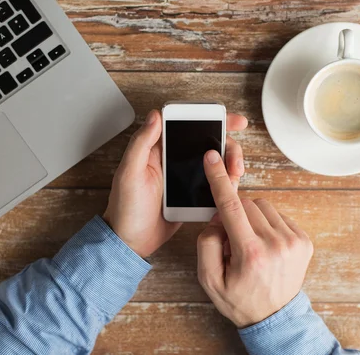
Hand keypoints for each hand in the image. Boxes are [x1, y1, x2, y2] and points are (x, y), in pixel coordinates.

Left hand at [104, 110, 247, 257]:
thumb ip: (141, 143)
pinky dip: (225, 184)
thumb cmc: (124, 208)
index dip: (213, 119)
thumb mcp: (129, 173)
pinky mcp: (193, 196)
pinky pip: (214, 185)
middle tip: (235, 161)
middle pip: (209, 143)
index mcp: (159, 149)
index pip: (188, 126)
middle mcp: (175, 160)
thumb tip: (155, 115)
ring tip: (234, 176)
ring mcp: (186, 178)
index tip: (232, 121)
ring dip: (230, 166)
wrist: (131, 242)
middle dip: (229, 146)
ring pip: (216, 164)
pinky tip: (230, 189)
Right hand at [197, 150, 313, 327]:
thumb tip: (218, 218)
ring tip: (249, 243)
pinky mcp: (304, 241)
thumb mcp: (209, 279)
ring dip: (250, 217)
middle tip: (231, 239)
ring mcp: (293, 241)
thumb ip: (207, 243)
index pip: (230, 206)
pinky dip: (267, 223)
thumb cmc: (239, 299)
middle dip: (233, 213)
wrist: (274, 317)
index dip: (218, 179)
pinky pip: (278, 215)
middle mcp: (275, 244)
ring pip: (263, 206)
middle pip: (246, 203)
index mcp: (250, 253)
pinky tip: (264, 244)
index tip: (212, 158)